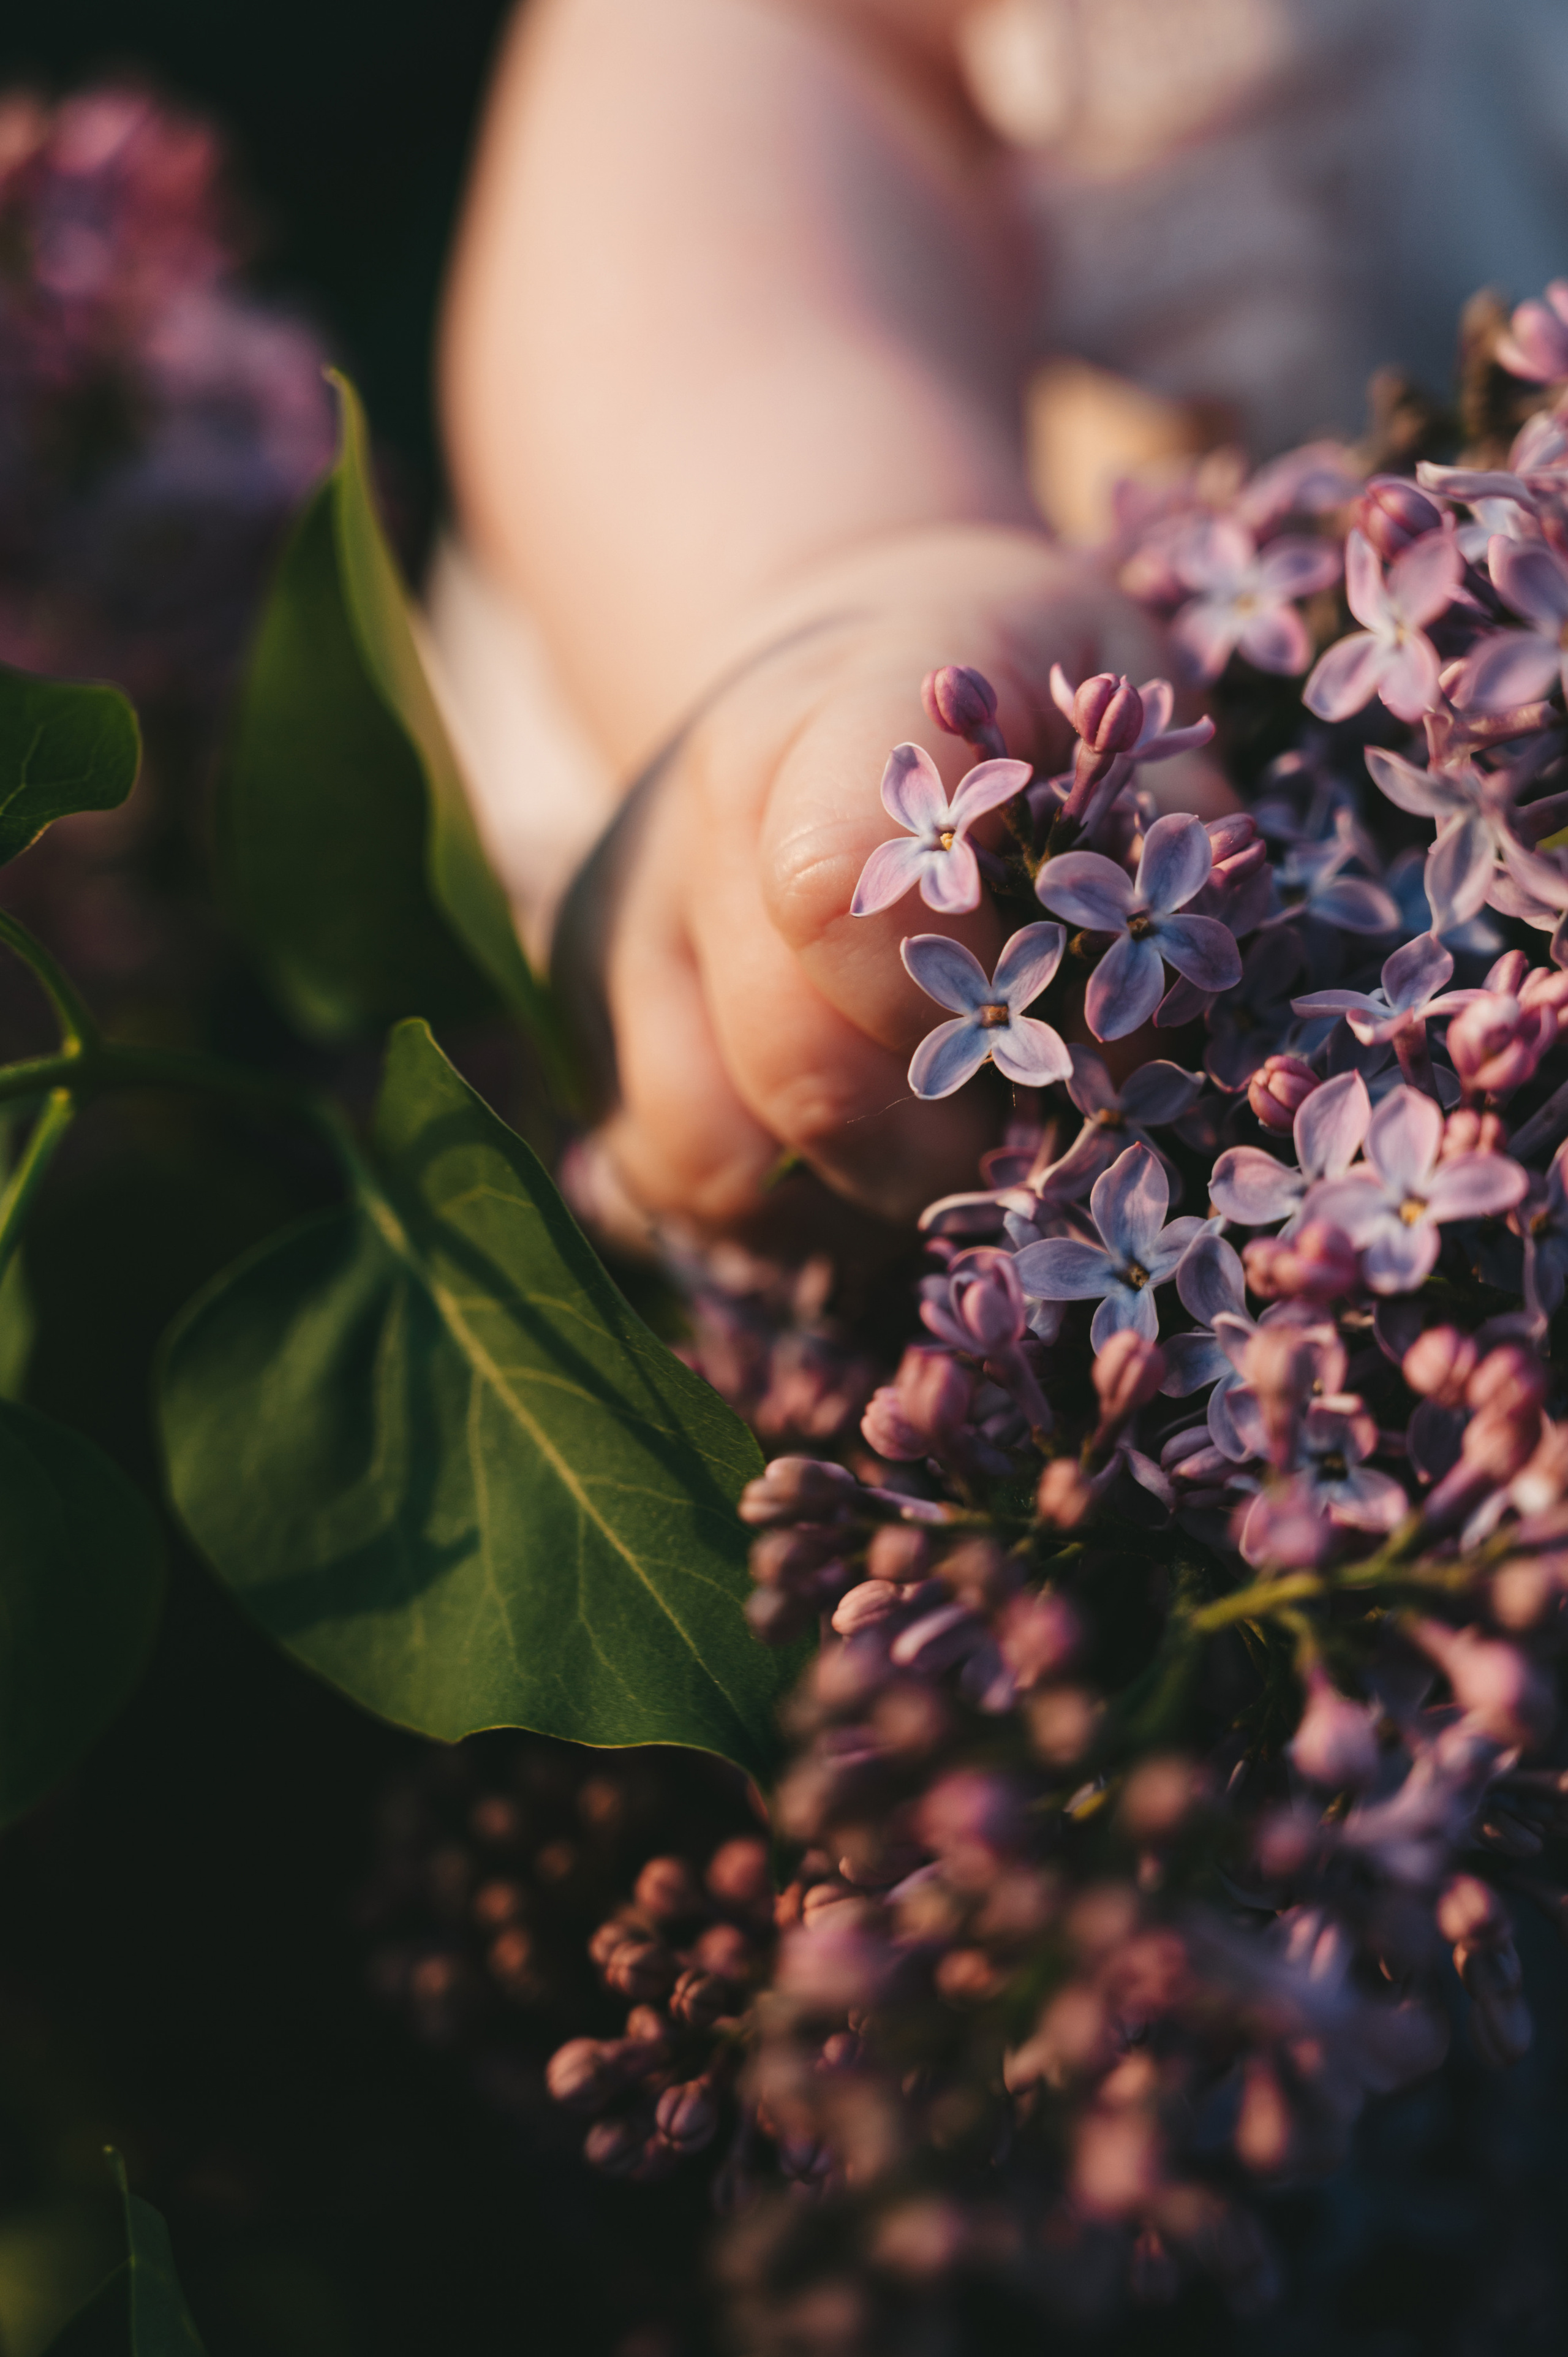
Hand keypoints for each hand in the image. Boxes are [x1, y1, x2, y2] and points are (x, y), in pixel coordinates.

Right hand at [557, 524, 1230, 1237]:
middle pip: (793, 1065)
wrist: (833, 654)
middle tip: (1037, 1144)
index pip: (828, 893)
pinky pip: (670, 1177)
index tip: (1066, 1047)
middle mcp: (696, 825)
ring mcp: (625, 932)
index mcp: (827, 717)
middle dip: (945, 1150)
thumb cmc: (1012, 686)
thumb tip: (1134, 1050)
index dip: (955, 1015)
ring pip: (711, 1153)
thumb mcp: (1120, 692)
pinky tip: (859, 1168)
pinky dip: (773, 1214)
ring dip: (851, 1203)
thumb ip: (1167, 838)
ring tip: (949, 1161)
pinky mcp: (594, 1022)